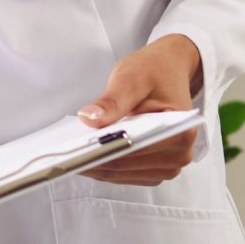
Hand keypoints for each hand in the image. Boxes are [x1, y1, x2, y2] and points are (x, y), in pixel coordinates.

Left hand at [76, 33, 205, 187]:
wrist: (168, 70)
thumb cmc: (154, 71)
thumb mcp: (131, 78)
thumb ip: (112, 101)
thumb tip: (89, 119)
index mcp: (181, 132)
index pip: (135, 149)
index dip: (103, 151)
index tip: (74, 152)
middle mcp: (180, 155)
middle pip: (126, 165)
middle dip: (95, 159)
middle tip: (63, 155)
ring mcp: (168, 165)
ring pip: (121, 174)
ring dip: (96, 165)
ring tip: (69, 155)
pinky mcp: (155, 168)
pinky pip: (123, 173)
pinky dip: (103, 165)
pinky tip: (85, 155)